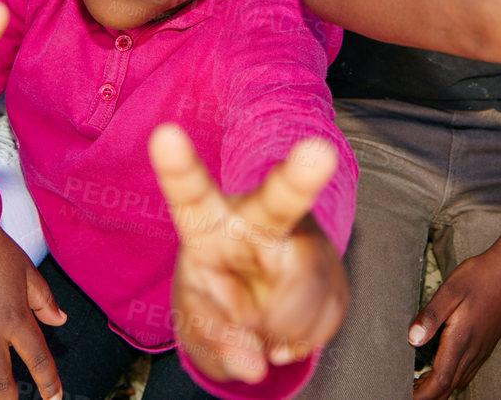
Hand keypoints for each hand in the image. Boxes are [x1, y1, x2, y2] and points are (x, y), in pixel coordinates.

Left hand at [151, 124, 348, 383]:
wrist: (257, 304)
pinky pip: (328, 312)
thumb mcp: (196, 321)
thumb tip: (254, 365)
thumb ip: (214, 339)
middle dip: (300, 176)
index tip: (165, 134)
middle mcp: (260, 215)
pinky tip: (286, 325)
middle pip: (281, 199)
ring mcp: (304, 236)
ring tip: (262, 328)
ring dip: (284, 328)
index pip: (190, 194)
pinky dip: (305, 336)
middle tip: (320, 153)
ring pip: (307, 287)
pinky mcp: (334, 265)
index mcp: (208, 222)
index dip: (177, 167)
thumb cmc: (214, 296)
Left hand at [407, 245, 500, 399]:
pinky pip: (466, 372)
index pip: (440, 380)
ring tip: (418, 387)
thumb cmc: (481, 277)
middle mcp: (473, 350)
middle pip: (448, 387)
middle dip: (427, 395)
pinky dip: (450, 380)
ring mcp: (481, 350)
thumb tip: (412, 339)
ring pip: (458, 381)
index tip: (406, 395)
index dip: (422, 394)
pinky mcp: (485, 345)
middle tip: (407, 392)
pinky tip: (441, 373)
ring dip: (438, 389)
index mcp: (461, 339)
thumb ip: (431, 316)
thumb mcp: (451, 290)